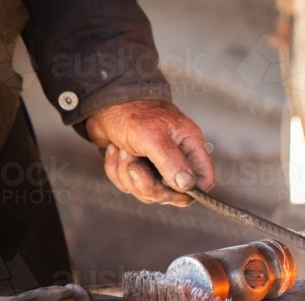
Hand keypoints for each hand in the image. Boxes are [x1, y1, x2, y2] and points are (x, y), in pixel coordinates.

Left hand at [85, 100, 214, 205]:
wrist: (100, 102)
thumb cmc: (130, 112)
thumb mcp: (153, 136)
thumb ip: (172, 162)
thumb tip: (187, 186)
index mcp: (189, 146)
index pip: (204, 180)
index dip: (190, 191)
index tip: (170, 187)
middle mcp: (176, 159)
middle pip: (173, 193)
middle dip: (148, 184)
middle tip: (134, 165)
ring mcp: (156, 167)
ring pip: (148, 192)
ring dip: (127, 174)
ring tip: (123, 150)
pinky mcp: (136, 169)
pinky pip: (129, 186)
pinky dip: (116, 170)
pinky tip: (115, 151)